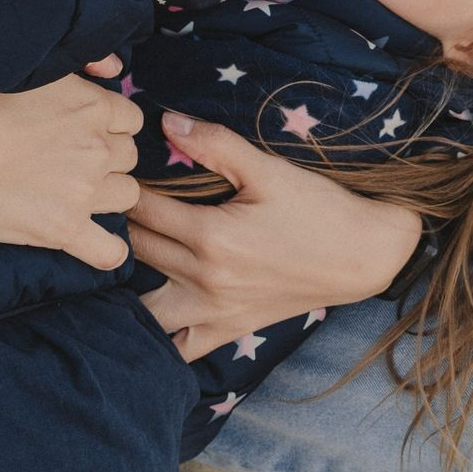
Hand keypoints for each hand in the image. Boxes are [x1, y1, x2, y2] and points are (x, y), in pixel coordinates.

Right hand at [0, 77, 141, 268]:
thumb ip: (84, 64)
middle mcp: (97, 147)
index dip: (108, 126)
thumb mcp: (33, 67)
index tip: (81, 130)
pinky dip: (105, 249)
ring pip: (127, 195)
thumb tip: (115, 69)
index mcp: (93, 106)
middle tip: (67, 160)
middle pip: (128, 157)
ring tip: (71, 192)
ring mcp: (84, 191)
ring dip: (106, 195)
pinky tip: (86, 239)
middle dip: (106, 158)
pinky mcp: (63, 229)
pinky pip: (110, 252)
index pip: (130, 119)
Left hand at [127, 111, 420, 358]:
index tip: (117, 175)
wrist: (361, 255)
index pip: (142, 210)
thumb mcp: (268, 169)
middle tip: (111, 207)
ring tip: (121, 258)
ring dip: (125, 284)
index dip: (123, 189)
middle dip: (119, 227)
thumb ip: (215, 144)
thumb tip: (166, 123)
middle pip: (137, 251)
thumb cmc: (316, 208)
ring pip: (144, 306)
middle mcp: (206, 279)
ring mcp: (215, 311)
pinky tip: (144, 318)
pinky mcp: (229, 329)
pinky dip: (156, 337)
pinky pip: (179, 348)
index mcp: (211, 236)